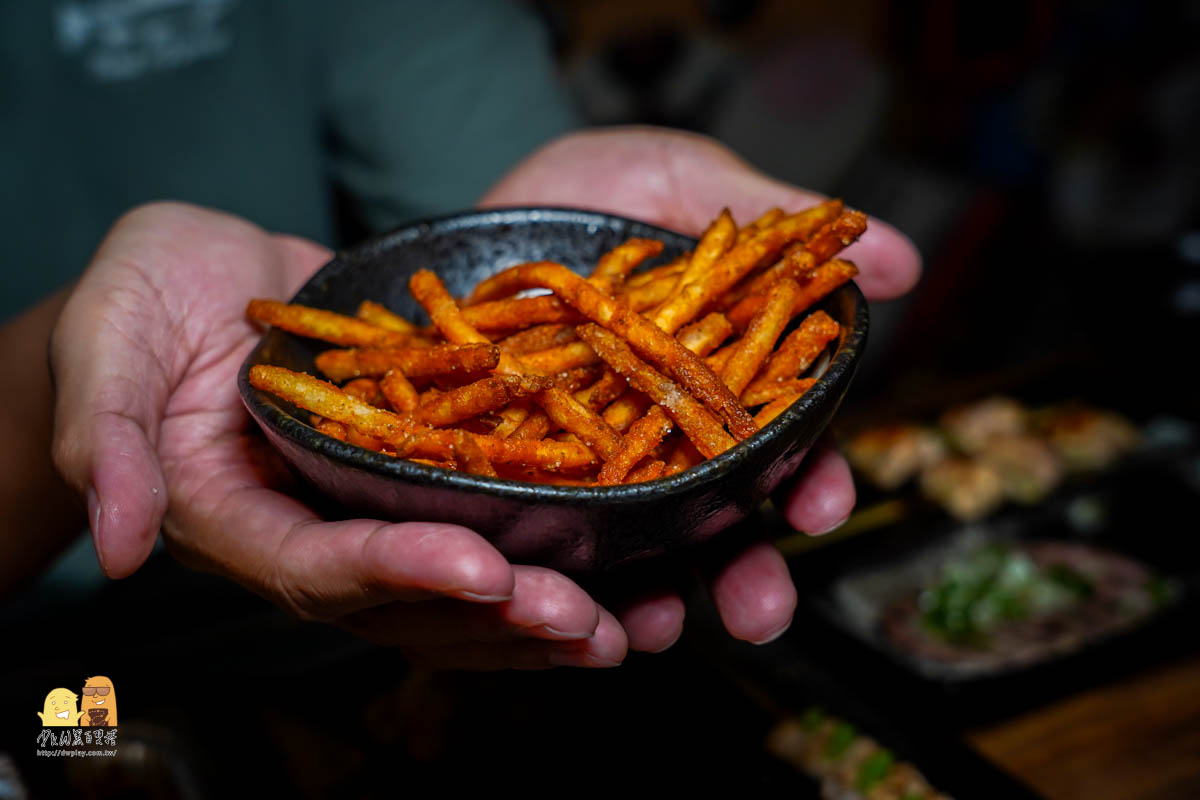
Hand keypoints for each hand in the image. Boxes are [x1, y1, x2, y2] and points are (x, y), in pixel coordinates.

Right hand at [50, 203, 625, 668]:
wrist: (201, 278)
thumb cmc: (139, 300)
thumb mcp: (106, 343)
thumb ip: (110, 439)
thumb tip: (120, 543)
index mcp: (234, 518)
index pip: (320, 567)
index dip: (400, 573)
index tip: (482, 567)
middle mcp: (310, 533)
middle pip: (405, 604)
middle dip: (493, 618)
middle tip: (580, 620)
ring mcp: (368, 513)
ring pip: (455, 593)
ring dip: (534, 618)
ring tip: (617, 630)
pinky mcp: (414, 479)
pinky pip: (483, 531)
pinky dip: (545, 557)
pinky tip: (616, 572)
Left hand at [482, 126, 919, 648]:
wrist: (463, 205)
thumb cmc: (584, 191)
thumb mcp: (677, 182)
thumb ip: (774, 218)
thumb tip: (899, 260)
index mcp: (714, 381)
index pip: (778, 448)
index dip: (809, 479)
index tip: (820, 506)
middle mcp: (659, 434)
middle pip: (717, 519)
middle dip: (745, 572)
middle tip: (760, 613)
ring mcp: (588, 463)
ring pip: (636, 550)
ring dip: (657, 598)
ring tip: (656, 627)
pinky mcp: (518, 478)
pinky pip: (545, 543)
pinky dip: (562, 579)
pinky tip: (568, 607)